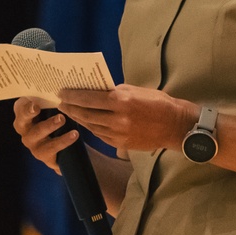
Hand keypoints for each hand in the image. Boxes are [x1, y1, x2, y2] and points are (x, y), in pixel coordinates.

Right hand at [13, 96, 78, 173]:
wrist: (70, 151)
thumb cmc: (59, 123)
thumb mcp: (54, 110)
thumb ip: (51, 100)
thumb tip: (60, 84)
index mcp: (25, 116)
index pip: (19, 108)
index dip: (23, 105)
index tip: (31, 100)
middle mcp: (25, 130)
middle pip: (21, 121)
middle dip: (28, 113)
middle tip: (36, 107)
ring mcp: (33, 144)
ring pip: (37, 133)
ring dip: (49, 125)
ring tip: (62, 118)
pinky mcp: (43, 156)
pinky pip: (52, 148)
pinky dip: (64, 140)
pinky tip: (74, 134)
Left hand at [58, 84, 196, 153]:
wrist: (175, 126)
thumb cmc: (157, 103)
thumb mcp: (135, 90)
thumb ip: (115, 91)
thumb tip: (95, 90)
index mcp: (121, 101)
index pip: (88, 98)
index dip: (72, 96)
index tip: (61, 92)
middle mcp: (117, 119)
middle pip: (86, 113)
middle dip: (71, 108)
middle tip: (60, 103)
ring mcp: (118, 134)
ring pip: (91, 126)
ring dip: (79, 118)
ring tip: (70, 112)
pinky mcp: (121, 144)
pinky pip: (100, 135)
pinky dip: (91, 127)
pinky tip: (86, 122)